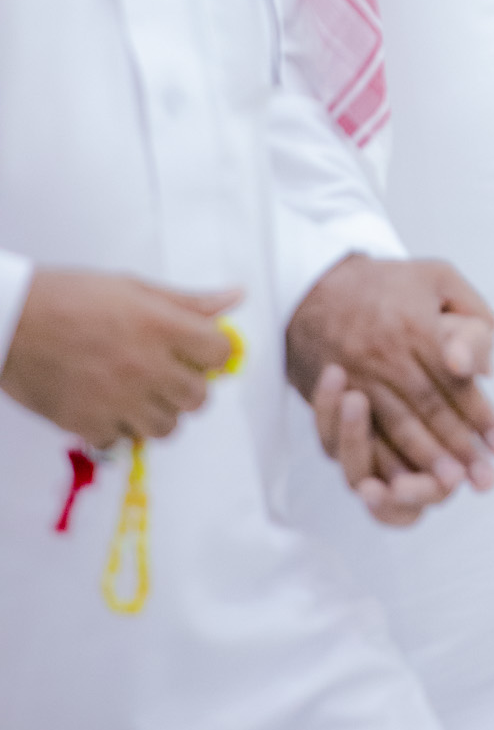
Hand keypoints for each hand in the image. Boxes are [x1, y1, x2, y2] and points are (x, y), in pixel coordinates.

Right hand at [0, 268, 238, 447]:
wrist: (11, 320)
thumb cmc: (70, 296)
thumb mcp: (133, 288)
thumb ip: (188, 302)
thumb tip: (235, 298)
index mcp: (162, 327)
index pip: (219, 354)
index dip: (213, 352)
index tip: (198, 349)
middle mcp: (146, 367)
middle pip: (198, 398)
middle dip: (189, 386)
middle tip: (167, 372)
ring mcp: (118, 400)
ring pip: (166, 428)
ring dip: (158, 412)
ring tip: (138, 392)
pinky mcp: (88, 424)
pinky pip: (122, 441)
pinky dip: (118, 428)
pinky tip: (106, 404)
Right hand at [286, 255, 493, 495]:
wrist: (314, 288)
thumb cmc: (388, 284)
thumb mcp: (438, 278)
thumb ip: (474, 315)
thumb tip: (487, 368)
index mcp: (416, 325)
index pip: (456, 380)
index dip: (481, 415)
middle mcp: (387, 353)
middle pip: (430, 408)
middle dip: (460, 447)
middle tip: (485, 480)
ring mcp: (359, 375)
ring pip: (398, 425)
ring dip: (427, 460)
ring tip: (452, 484)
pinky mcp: (337, 393)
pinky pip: (363, 432)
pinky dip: (385, 461)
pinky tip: (403, 483)